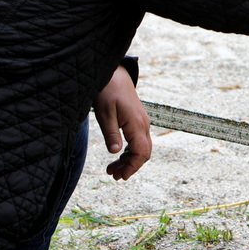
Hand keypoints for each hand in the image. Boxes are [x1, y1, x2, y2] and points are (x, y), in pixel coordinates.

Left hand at [93, 65, 152, 180]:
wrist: (114, 73)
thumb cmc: (107, 91)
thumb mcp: (104, 114)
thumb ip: (111, 134)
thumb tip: (115, 153)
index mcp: (137, 124)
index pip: (141, 152)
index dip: (132, 167)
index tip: (120, 176)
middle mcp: (143, 124)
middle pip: (144, 153)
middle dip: (130, 166)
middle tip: (113, 175)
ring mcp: (142, 121)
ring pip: (141, 147)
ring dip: (129, 160)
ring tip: (112, 169)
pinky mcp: (137, 120)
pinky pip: (138, 140)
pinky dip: (130, 151)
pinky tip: (118, 155)